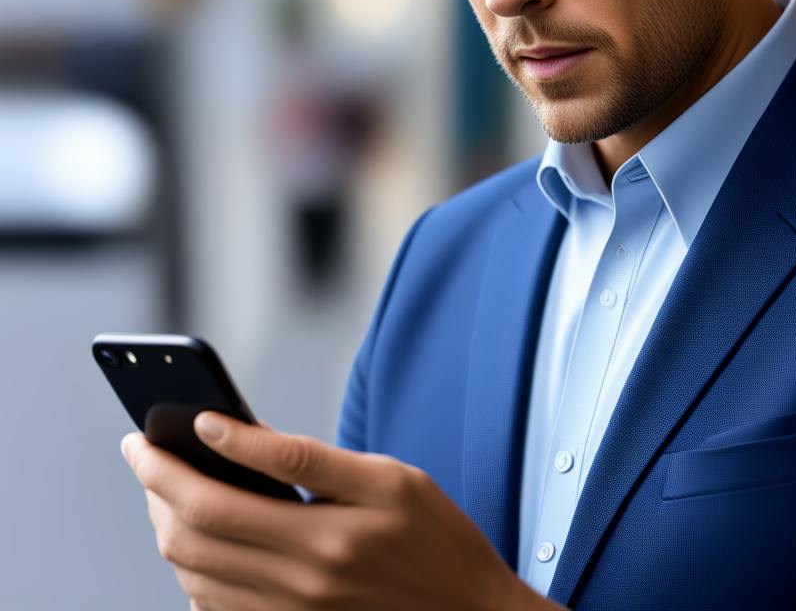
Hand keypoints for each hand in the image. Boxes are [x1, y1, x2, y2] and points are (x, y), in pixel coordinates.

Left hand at [121, 413, 563, 610]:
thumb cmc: (436, 536)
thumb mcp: (389, 477)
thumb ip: (310, 457)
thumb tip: (238, 432)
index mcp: (330, 536)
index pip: (228, 494)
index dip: (185, 455)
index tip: (164, 422)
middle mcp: (302, 582)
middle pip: (195, 535)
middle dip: (155, 484)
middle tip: (140, 448)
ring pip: (192, 572)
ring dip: (163, 523)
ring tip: (161, 484)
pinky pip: (212, 606)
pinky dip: (188, 567)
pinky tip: (194, 535)